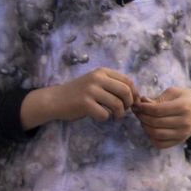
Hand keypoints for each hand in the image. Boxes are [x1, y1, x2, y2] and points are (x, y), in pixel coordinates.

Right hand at [21, 68, 137, 129]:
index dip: (135, 93)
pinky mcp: (85, 104)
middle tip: (125, 110)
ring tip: (115, 116)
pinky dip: (105, 118)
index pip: (128, 80)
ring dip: (119, 114)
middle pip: (125, 92)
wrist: (55, 99)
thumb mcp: (96, 82)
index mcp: (102, 72)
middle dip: (129, 104)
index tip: (134, 102)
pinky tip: (99, 116)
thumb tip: (135, 95)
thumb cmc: (79, 92)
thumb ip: (112, 85)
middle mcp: (97, 78)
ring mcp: (90, 91)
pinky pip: (104, 114)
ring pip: (117, 104)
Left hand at [135, 87, 190, 148]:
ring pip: (156, 134)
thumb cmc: (189, 99)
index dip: (143, 108)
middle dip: (142, 117)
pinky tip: (151, 129)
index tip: (137, 105)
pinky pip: (160, 144)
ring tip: (143, 120)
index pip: (157, 110)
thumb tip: (143, 102)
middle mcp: (184, 122)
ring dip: (145, 127)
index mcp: (183, 107)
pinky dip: (151, 137)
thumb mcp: (177, 92)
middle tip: (138, 112)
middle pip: (155, 123)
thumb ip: (159, 98)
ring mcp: (182, 134)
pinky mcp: (179, 141)